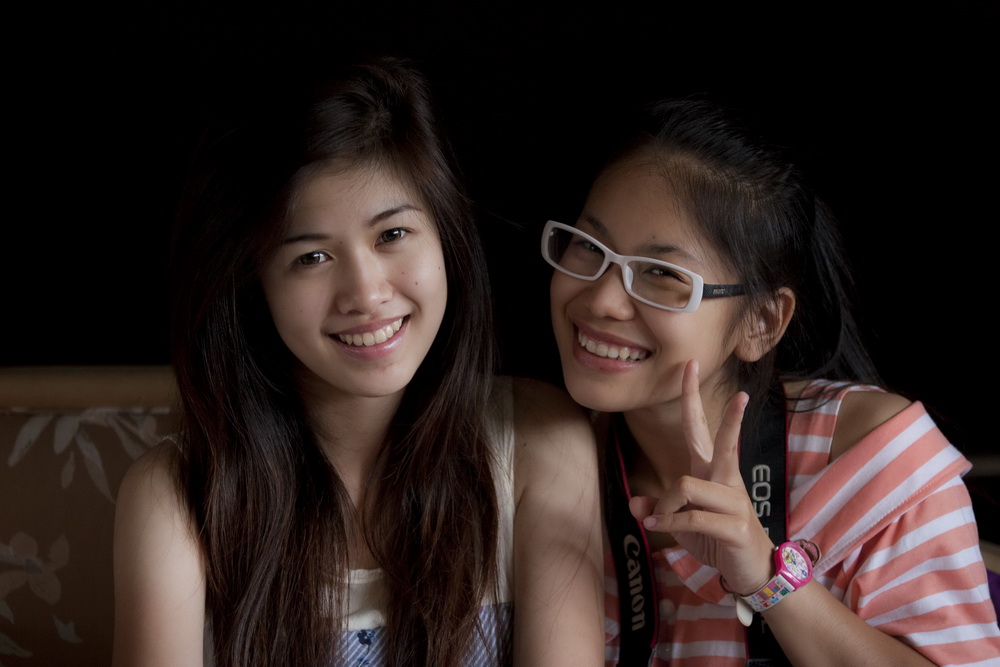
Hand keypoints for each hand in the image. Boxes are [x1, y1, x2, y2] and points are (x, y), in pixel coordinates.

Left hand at [629, 360, 775, 594]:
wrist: (752, 570)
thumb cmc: (717, 539)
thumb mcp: (680, 523)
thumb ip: (658, 510)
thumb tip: (635, 505)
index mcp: (711, 470)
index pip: (700, 427)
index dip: (692, 398)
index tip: (689, 366)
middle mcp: (725, 478)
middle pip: (718, 438)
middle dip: (711, 408)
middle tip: (711, 376)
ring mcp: (734, 500)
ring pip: (686, 484)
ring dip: (665, 506)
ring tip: (658, 520)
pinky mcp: (735, 525)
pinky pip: (691, 517)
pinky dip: (670, 524)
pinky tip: (661, 529)